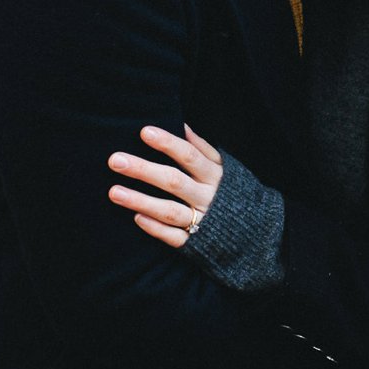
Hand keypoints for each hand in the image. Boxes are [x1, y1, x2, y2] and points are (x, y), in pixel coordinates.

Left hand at [107, 124, 224, 248]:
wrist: (254, 233)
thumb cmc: (229, 193)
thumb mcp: (222, 168)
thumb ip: (202, 149)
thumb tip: (181, 124)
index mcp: (215, 176)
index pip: (189, 156)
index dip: (168, 144)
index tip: (144, 132)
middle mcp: (209, 197)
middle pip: (174, 181)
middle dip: (144, 170)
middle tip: (115, 160)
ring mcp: (203, 221)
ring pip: (170, 211)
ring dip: (141, 201)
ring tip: (114, 192)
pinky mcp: (196, 244)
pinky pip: (175, 237)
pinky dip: (156, 229)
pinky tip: (136, 218)